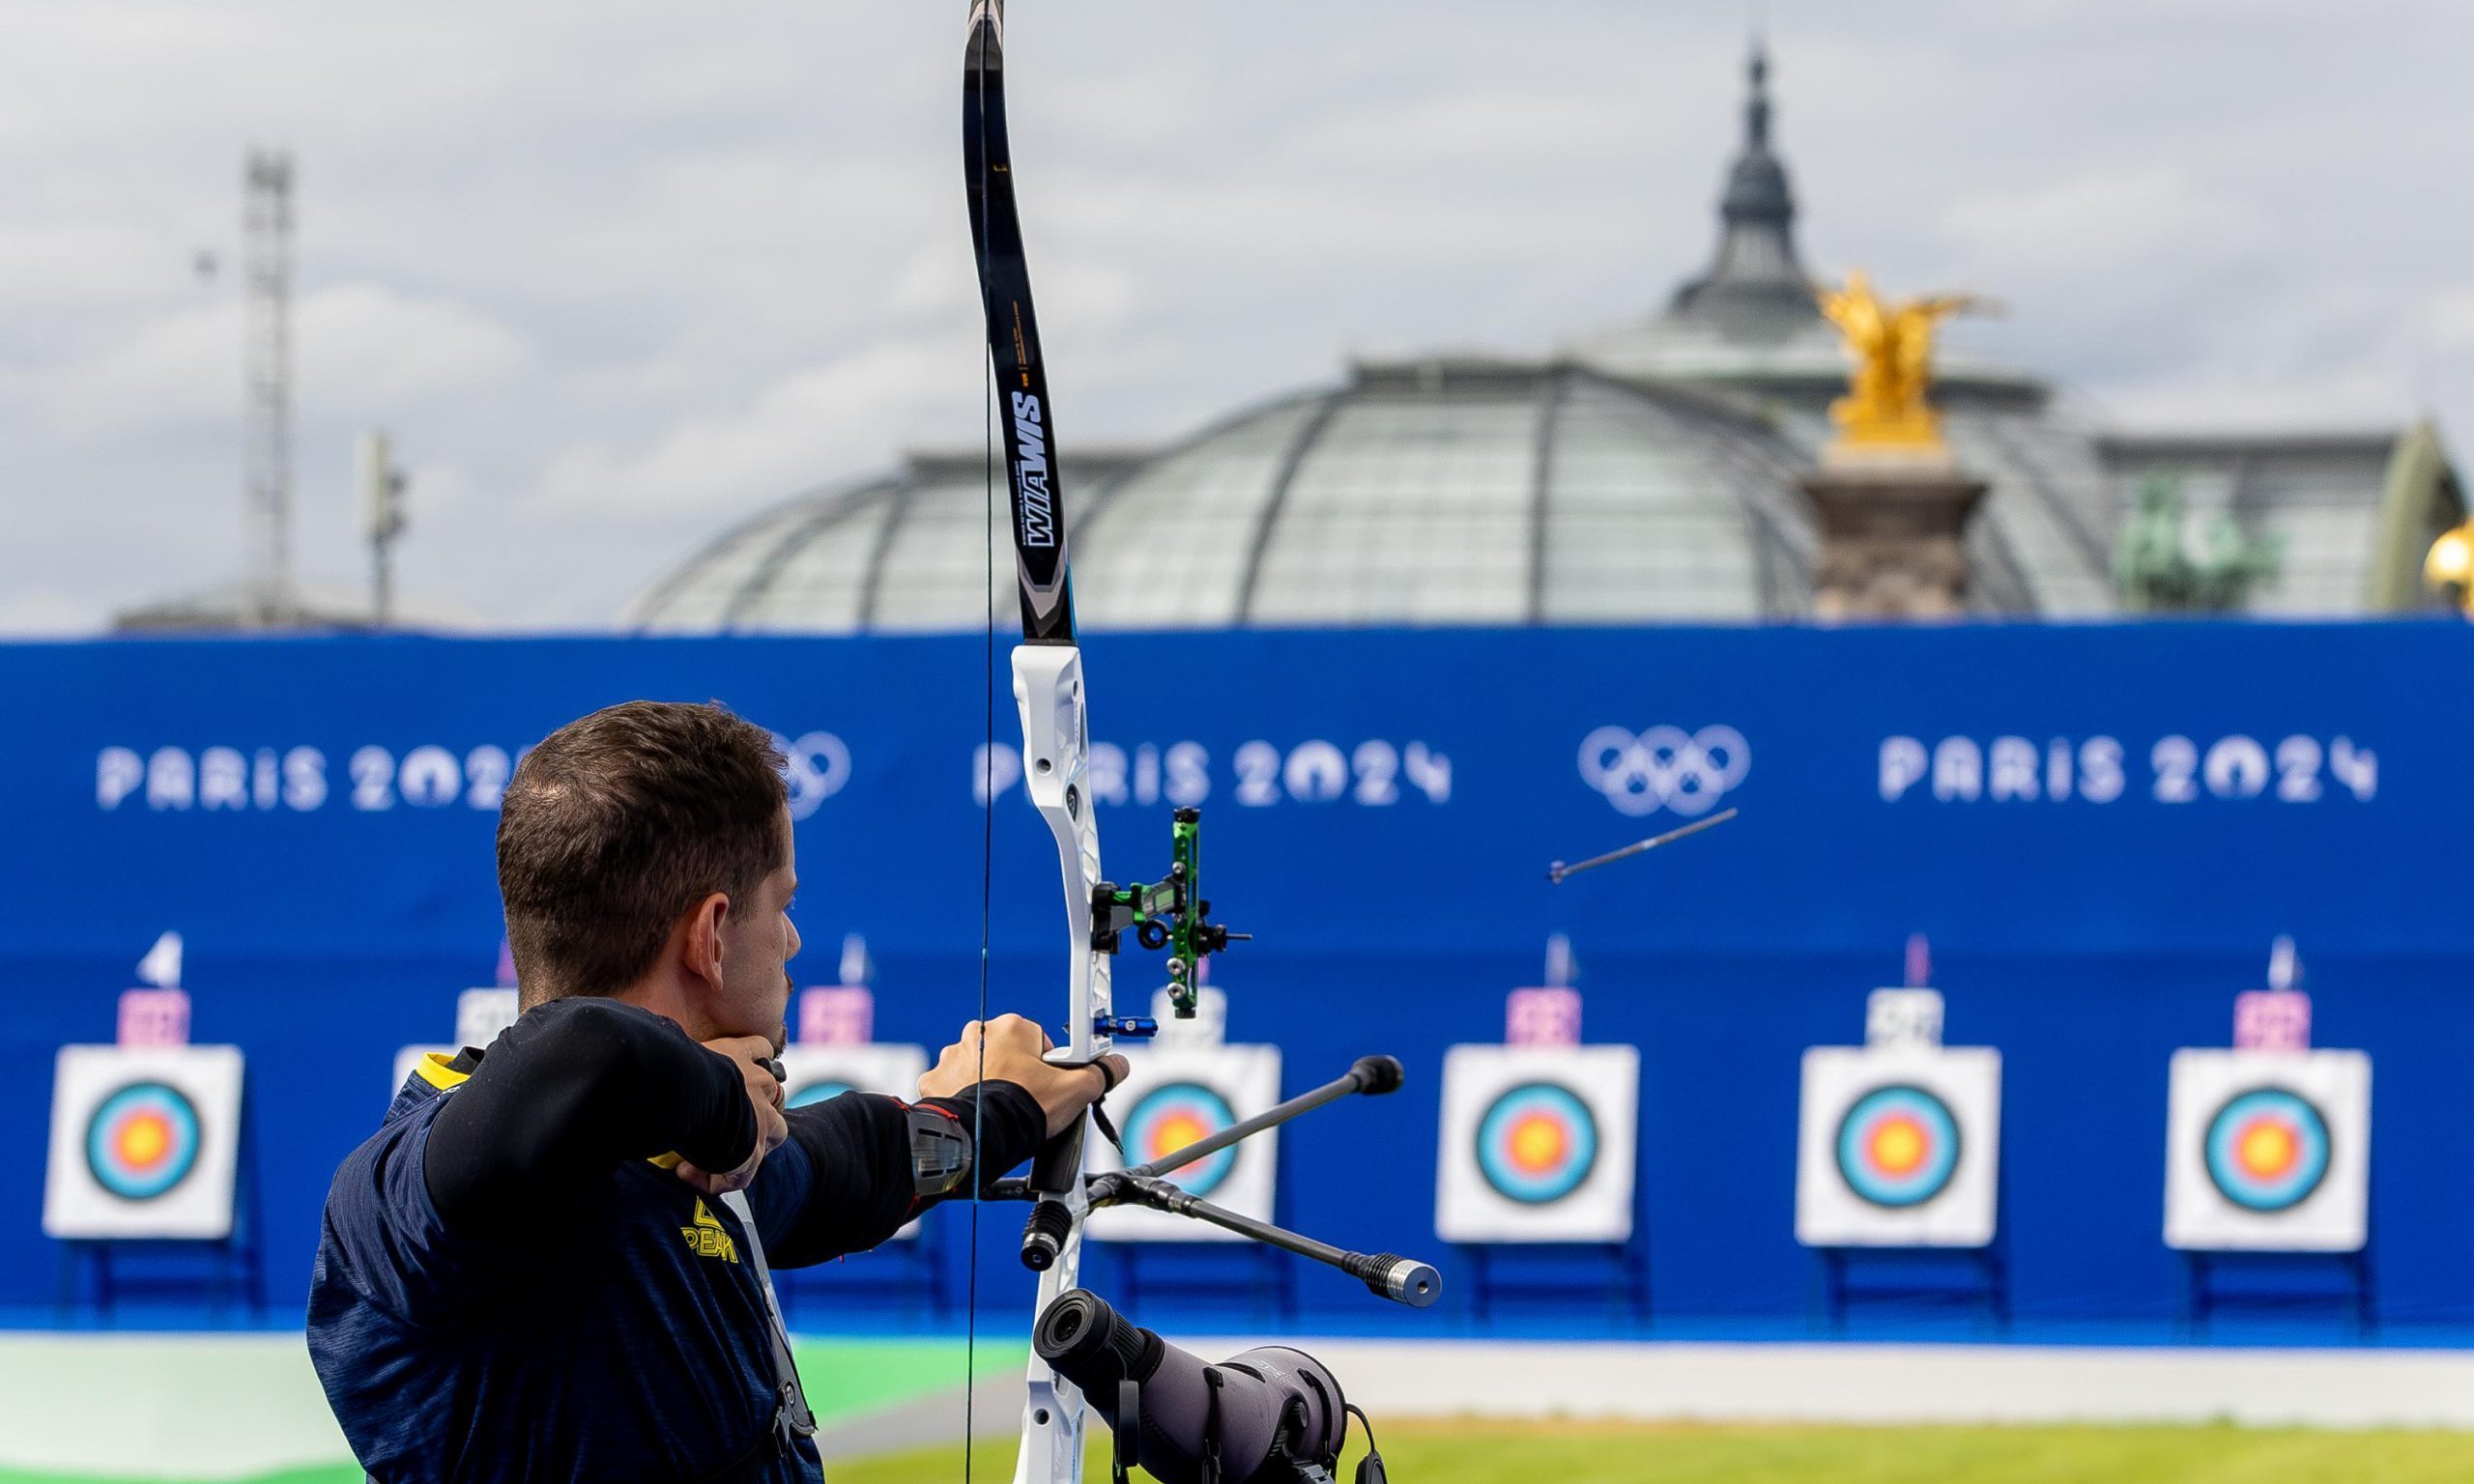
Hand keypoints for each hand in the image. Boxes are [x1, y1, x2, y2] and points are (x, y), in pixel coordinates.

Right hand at [674, 1035, 789, 1195]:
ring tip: (718, 1157)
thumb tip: (649, 1044)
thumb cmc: (666, 1066)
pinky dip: (718, 1179)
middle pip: (775, 1095)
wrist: (678, 1089)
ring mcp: (761, 1116)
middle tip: (724, 1127)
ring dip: (751, 1147)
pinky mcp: (752, 1149)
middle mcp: (757, 1082)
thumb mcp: (674, 1049)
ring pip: (775, 1134)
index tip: (736, 1075)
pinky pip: (743, 1173)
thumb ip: (672, 1049)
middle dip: (758, 1112)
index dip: (752, 1063)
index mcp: (736, 1054)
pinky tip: (687, 1174)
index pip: (759, 1048)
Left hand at [920, 1013, 1128, 1138]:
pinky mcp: (936, 1080)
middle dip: (1017, 1072)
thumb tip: (1116, 1067)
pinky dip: (963, 1097)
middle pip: (1008, 1051)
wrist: (981, 1138)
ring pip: (979, 1067)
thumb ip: (1099, 1074)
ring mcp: (954, 1057)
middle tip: (1028, 1100)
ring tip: (1002, 1110)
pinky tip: (978, 1112)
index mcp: (1012, 1028)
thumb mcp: (1074, 1090)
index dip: (1048, 1066)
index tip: (1049, 1085)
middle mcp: (979, 1034)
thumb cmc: (1023, 1109)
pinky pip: (953, 1084)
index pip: (1039, 1041)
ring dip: (989, 1083)